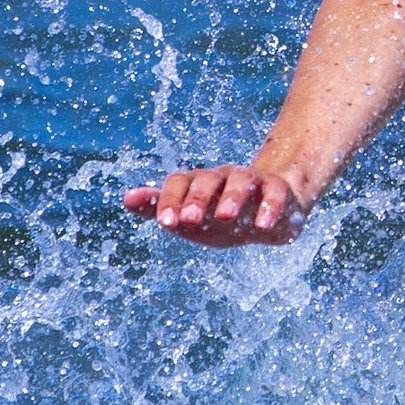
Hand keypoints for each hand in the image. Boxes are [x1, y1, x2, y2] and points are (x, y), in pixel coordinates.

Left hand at [123, 164, 307, 246]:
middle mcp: (223, 178)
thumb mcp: (188, 217)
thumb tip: (126, 198)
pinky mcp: (278, 191)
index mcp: (198, 183)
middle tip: (189, 219)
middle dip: (197, 198)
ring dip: (232, 197)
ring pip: (241, 182)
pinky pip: (275, 193)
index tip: (165, 222)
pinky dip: (269, 207)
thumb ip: (157, 208)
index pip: (179, 182)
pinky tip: (263, 226)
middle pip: (208, 179)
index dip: (169, 200)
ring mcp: (251, 182)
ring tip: (225, 216)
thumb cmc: (219, 216)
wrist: (267, 215)